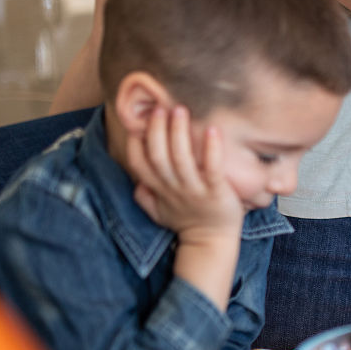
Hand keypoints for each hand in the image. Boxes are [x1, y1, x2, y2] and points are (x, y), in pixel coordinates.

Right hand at [126, 104, 244, 243]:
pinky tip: (213, 130)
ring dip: (179, 133)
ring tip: (179, 110)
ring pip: (181, 159)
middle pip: (158, 156)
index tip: (138, 121)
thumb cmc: (186, 222)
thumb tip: (134, 179)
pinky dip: (211, 149)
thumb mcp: (158, 211)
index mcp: (158, 189)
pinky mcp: (216, 192)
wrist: (211, 242)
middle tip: (160, 107)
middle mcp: (173, 188)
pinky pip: (212, 168)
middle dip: (156, 130)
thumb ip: (144, 195)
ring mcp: (194, 190)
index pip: (138, 163)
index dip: (135, 142)